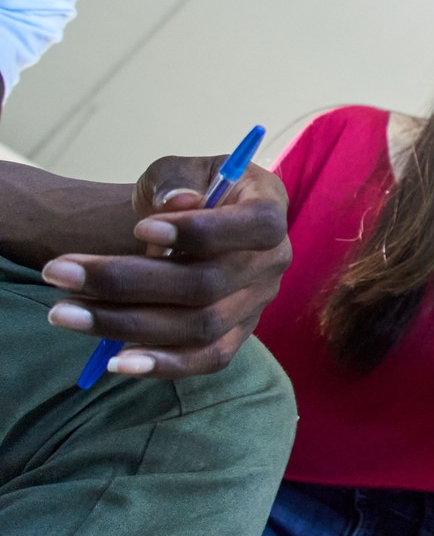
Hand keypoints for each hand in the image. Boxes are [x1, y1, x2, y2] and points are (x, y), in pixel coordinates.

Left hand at [41, 156, 290, 378]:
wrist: (185, 228)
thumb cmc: (184, 193)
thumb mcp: (176, 171)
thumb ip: (174, 179)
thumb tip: (175, 202)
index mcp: (269, 207)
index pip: (256, 225)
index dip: (203, 232)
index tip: (139, 229)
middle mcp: (273, 261)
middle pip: (208, 284)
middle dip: (128, 281)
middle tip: (58, 272)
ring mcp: (256, 304)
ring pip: (200, 326)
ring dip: (126, 323)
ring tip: (63, 312)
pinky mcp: (235, 336)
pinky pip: (206, 360)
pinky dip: (162, 363)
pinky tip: (113, 361)